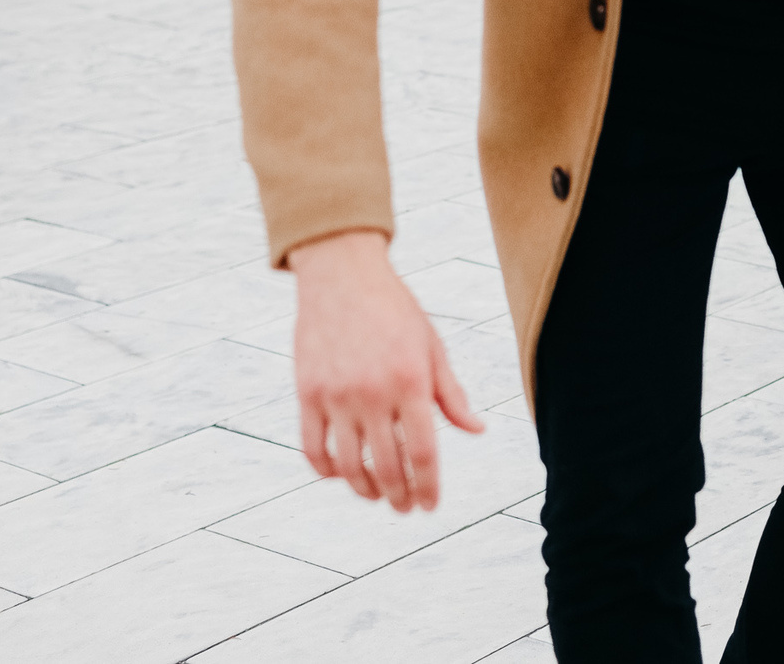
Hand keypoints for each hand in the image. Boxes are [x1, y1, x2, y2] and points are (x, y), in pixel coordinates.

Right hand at [289, 229, 485, 512]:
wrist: (343, 276)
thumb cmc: (395, 310)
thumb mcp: (432, 346)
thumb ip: (451, 393)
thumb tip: (476, 430)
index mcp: (411, 382)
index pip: (424, 452)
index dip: (428, 486)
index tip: (430, 506)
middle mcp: (373, 393)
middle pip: (387, 466)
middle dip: (399, 496)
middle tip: (405, 508)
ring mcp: (337, 395)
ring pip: (349, 466)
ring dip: (365, 490)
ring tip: (378, 495)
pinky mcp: (307, 393)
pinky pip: (313, 448)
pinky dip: (327, 470)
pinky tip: (341, 474)